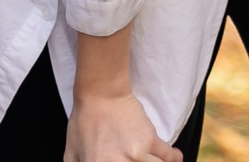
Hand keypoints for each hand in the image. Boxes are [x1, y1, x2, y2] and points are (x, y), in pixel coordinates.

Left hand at [65, 88, 180, 161]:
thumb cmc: (84, 121)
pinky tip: (176, 159)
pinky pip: (169, 155)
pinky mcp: (149, 141)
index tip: (127, 161)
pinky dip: (174, 158)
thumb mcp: (72, 153)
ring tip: (151, 158)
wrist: (101, 94)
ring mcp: (135, 155)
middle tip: (135, 157)